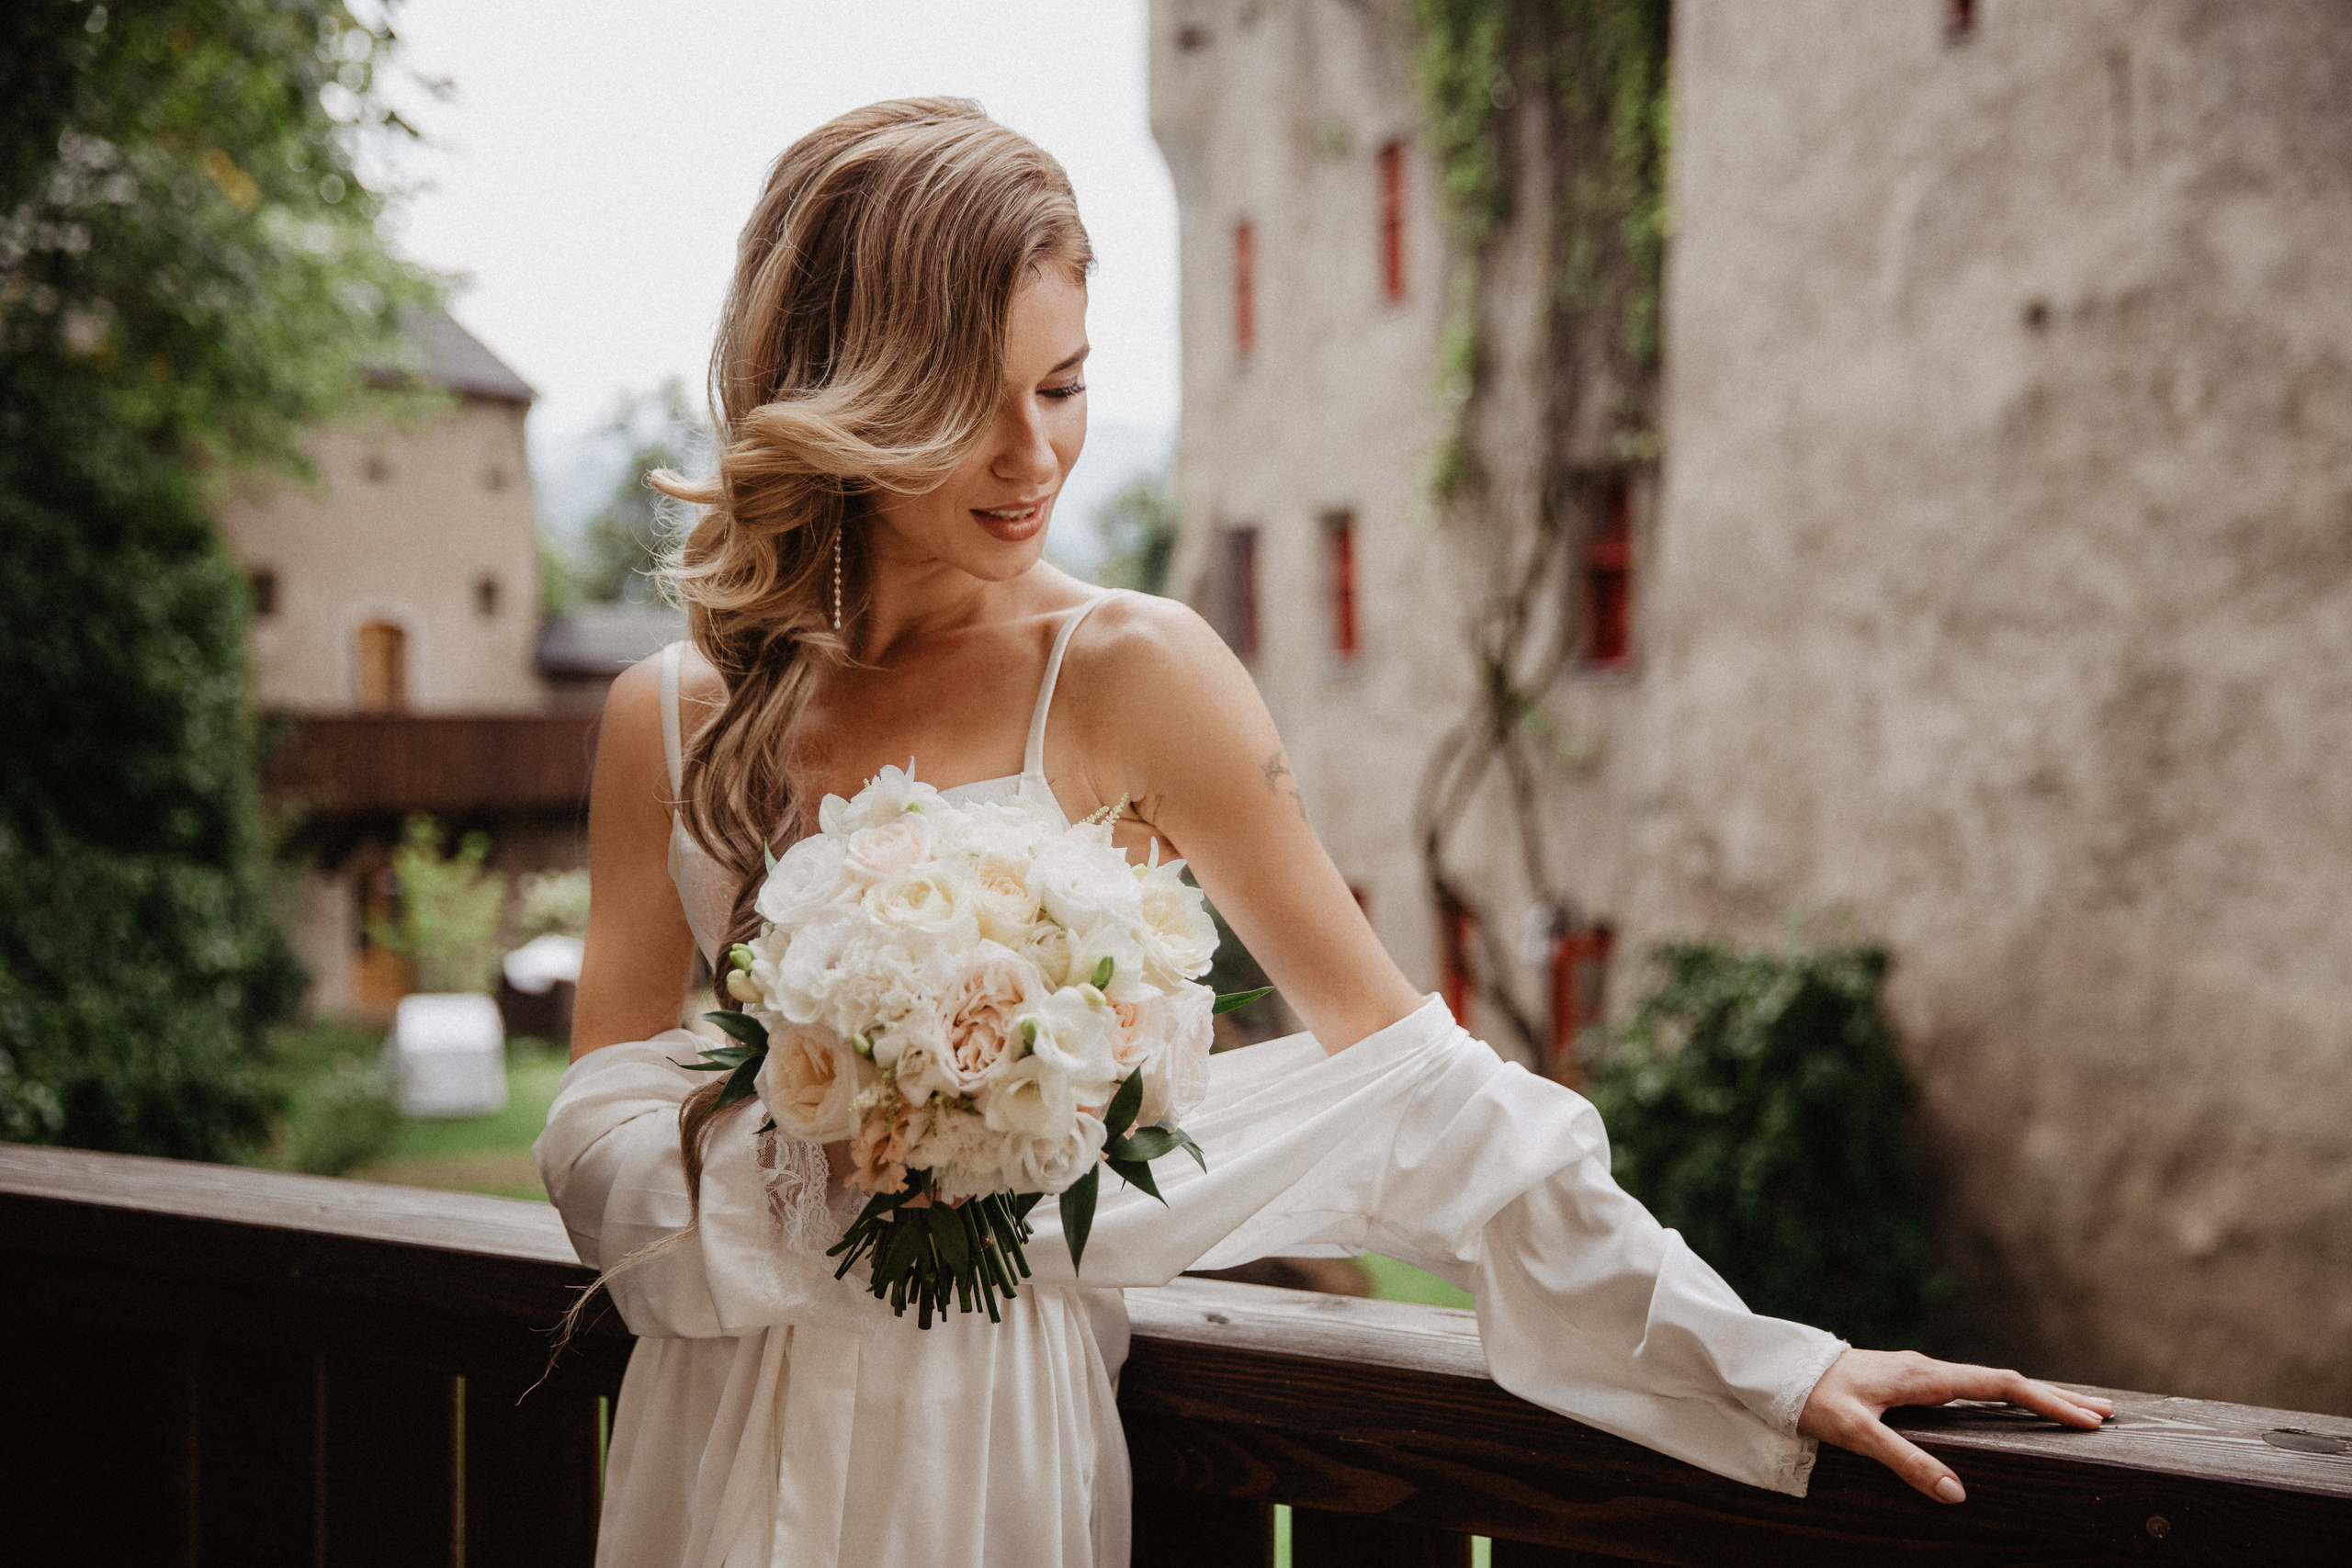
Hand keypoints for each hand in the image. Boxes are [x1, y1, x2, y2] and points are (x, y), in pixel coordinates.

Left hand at [1797, 1349, 2112, 1502]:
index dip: (2046, 1401)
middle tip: (2102, 1414)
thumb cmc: (1813, 1398)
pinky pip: (1967, 1390)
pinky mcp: (1907, 1382)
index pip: (2000, 1385)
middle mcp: (1927, 1369)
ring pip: (1987, 1384)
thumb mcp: (1857, 1434)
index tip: (2087, 1419)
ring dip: (2030, 1396)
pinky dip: (2000, 1399)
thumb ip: (1906, 1462)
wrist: (1776, 1371)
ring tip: (2069, 1411)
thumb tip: (1957, 1493)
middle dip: (2054, 1396)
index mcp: (1924, 1376)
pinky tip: (2006, 1412)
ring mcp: (1918, 1374)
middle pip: (2004, 1381)